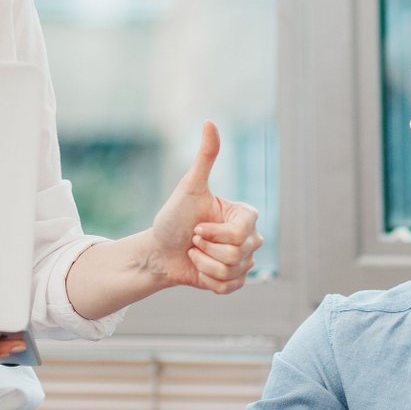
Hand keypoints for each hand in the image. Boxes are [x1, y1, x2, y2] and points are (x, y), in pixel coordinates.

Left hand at [150, 121, 262, 293]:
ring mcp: (246, 261)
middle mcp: (251, 238)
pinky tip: (199, 269)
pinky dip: (208, 281)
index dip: (215, 233)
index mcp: (246, 216)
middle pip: (238, 254)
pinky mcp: (236, 281)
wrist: (159, 251)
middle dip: (207, 249)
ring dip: (204, 265)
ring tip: (195, 253)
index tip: (197, 226)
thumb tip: (210, 122)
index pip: (241, 233)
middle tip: (195, 240)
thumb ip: (206, 157)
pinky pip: (229, 287)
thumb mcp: (189, 188)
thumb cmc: (173, 218)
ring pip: (232, 271)